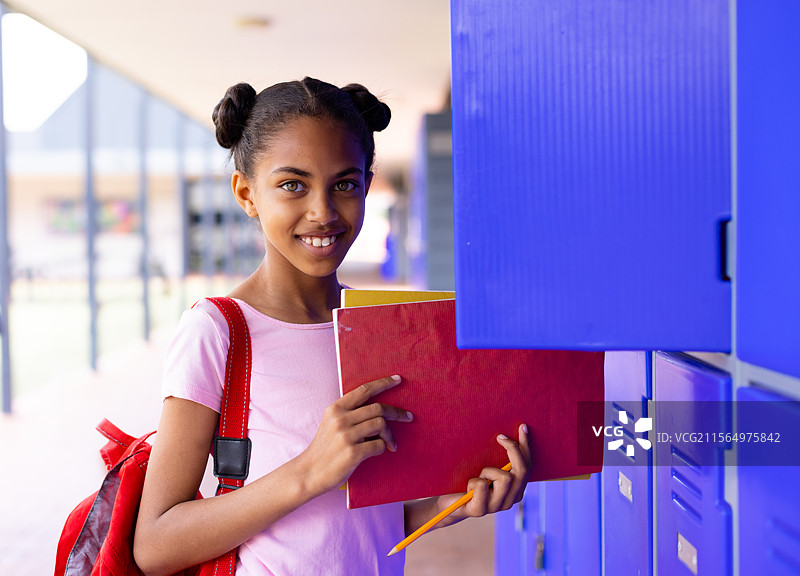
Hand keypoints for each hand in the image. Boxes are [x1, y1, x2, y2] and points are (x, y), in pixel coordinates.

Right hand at [299, 375, 413, 496]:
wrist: (308, 473)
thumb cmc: (324, 448)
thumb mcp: (331, 423)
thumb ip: (349, 413)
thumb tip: (378, 409)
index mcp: (336, 409)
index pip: (364, 390)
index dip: (383, 383)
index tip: (397, 380)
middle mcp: (341, 419)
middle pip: (378, 408)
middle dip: (397, 412)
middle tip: (408, 417)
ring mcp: (346, 436)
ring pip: (381, 424)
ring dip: (390, 434)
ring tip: (391, 443)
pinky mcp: (352, 453)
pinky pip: (379, 445)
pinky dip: (383, 447)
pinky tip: (381, 451)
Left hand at [433, 423, 531, 527]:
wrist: (448, 501)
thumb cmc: (468, 479)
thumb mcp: (487, 468)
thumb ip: (500, 459)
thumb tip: (507, 433)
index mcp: (515, 490)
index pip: (527, 467)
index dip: (526, 447)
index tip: (522, 427)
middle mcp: (510, 501)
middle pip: (522, 471)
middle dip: (513, 449)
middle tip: (499, 436)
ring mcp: (495, 507)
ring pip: (504, 478)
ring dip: (488, 470)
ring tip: (478, 475)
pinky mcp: (479, 510)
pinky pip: (481, 485)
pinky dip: (473, 481)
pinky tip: (467, 487)